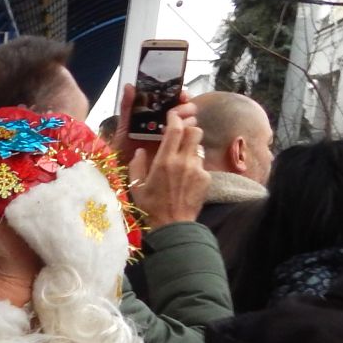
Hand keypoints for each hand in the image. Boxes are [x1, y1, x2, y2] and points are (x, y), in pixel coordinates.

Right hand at [129, 105, 207, 228]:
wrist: (172, 226)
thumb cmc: (151, 207)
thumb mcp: (136, 186)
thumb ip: (137, 165)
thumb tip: (141, 151)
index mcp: (164, 161)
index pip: (175, 130)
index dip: (175, 119)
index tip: (173, 116)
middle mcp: (183, 162)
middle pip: (195, 132)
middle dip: (189, 130)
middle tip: (181, 136)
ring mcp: (197, 170)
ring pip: (198, 147)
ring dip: (191, 148)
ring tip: (183, 160)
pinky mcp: (206, 178)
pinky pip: (201, 164)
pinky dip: (194, 166)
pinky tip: (187, 178)